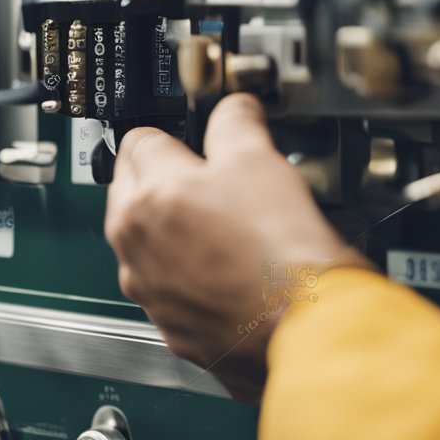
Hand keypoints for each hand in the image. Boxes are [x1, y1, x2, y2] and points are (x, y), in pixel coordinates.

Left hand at [104, 94, 368, 401]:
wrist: (305, 330)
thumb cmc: (280, 252)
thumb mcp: (260, 160)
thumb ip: (235, 123)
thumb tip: (234, 109)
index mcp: (146, 196)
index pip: (140, 139)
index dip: (175, 134)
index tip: (194, 141)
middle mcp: (134, 245)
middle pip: (134, 191)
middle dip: (166, 181)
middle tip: (212, 184)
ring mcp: (149, 290)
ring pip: (150, 242)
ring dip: (175, 232)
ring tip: (226, 230)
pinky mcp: (171, 326)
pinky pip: (170, 287)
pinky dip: (191, 277)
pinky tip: (230, 271)